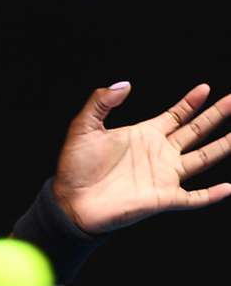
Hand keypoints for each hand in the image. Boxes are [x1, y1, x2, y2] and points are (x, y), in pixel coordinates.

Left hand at [51, 82, 230, 234]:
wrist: (71, 201)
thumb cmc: (75, 167)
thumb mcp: (84, 128)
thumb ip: (101, 103)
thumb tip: (124, 84)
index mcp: (143, 135)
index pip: (176, 116)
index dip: (191, 102)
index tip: (206, 88)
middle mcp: (159, 153)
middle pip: (196, 131)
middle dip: (217, 115)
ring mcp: (164, 176)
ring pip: (204, 158)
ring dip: (224, 146)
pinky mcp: (163, 198)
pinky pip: (194, 197)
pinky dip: (212, 194)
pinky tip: (229, 187)